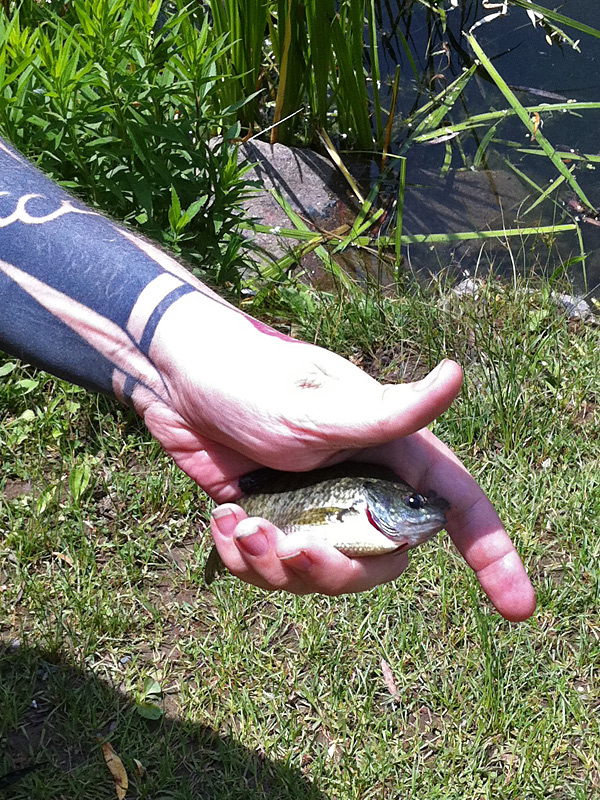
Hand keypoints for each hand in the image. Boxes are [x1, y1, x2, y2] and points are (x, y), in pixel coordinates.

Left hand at [141, 292, 534, 619]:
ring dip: (279, 566)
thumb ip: (388, 413)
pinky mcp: (272, 520)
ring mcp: (314, 507)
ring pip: (322, 575)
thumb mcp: (316, 405)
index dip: (494, 556)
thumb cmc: (249, 377)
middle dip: (335, 570)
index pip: (457, 507)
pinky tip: (220, 523)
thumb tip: (457, 375)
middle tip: (289, 548)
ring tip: (240, 527)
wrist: (176, 379)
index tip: (517, 609)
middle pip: (381, 562)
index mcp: (389, 450)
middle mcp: (359, 484)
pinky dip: (245, 560)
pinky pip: (273, 571)